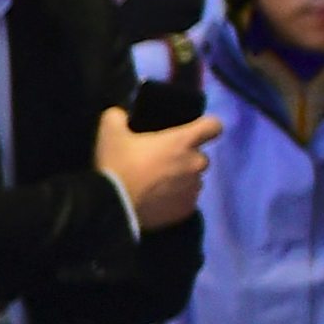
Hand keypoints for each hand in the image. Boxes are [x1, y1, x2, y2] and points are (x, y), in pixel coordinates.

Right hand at [97, 103, 221, 231]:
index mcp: (183, 141)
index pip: (213, 126)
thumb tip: (120, 114)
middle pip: (201, 156)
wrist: (112, 207)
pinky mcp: (186, 210)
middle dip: (186, 158)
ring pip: (194, 180)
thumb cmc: (117, 165)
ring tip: (158, 186)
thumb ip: (117, 116)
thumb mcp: (109, 132)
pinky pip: (187, 201)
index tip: (193, 130)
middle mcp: (195, 164)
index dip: (206, 126)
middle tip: (162, 163)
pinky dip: (176, 200)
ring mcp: (193, 189)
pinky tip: (158, 202)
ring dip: (181, 180)